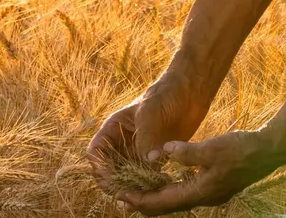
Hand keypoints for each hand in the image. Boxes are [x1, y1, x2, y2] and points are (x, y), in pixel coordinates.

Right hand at [86, 72, 210, 193]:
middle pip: (109, 170)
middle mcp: (122, 142)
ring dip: (134, 186)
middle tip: (131, 192)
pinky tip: (161, 184)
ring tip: (147, 190)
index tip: (112, 179)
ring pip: (127, 176)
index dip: (99, 168)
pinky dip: (150, 184)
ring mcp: (138, 151)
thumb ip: (146, 137)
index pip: (95, 153)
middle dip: (116, 182)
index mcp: (113, 129)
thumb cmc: (165, 95)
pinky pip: (147, 176)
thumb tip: (148, 162)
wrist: (189, 93)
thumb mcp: (151, 113)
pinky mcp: (155, 157)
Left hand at [117, 129, 285, 215]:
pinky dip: (172, 187)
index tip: (122, 197)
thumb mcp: (212, 148)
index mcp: (201, 191)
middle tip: (123, 198)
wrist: (269, 151)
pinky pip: (187, 191)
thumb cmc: (243, 149)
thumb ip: (186, 152)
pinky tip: (166, 179)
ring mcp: (211, 192)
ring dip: (158, 196)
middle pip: (168, 206)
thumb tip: (163, 152)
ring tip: (139, 190)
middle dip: (145, 202)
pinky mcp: (215, 185)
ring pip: (177, 199)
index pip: (164, 202)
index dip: (141, 200)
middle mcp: (205, 197)